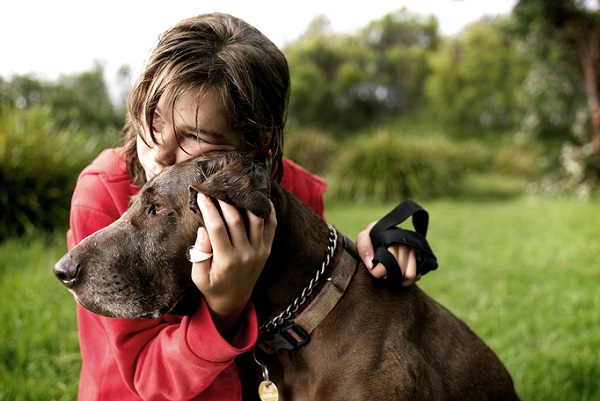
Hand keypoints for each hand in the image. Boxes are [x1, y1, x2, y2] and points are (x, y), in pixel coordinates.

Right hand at [191, 192, 276, 334]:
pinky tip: (259, 197)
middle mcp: (246, 254)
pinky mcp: (267, 249)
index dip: (208, 208)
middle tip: (217, 186)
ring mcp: (260, 251)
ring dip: (247, 201)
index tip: (201, 194)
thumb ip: (200, 253)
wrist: (234, 300)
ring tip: (237, 187)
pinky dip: (268, 210)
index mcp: (227, 261)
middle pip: (236, 219)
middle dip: (225, 200)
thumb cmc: (212, 286)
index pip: (217, 227)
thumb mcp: (198, 276)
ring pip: (256, 219)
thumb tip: (203, 229)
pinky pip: (271, 225)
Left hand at [357, 221, 420, 286]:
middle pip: (400, 271)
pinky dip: (407, 280)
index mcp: (393, 238)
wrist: (384, 231)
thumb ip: (364, 248)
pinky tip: (398, 277)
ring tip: (389, 275)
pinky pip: (417, 276)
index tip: (373, 271)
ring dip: (398, 280)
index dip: (379, 271)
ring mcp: (415, 251)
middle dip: (388, 276)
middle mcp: (406, 244)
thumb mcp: (363, 237)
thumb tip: (371, 266)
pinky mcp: (420, 258)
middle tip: (381, 273)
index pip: (390, 261)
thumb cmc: (372, 236)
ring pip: (410, 275)